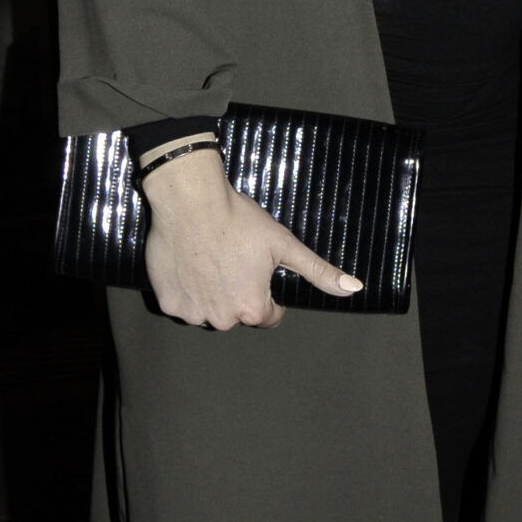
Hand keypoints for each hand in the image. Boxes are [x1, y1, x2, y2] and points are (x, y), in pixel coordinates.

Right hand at [140, 143, 362, 328]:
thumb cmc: (239, 221)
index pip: (269, 316)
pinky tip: (192, 263)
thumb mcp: (284, 245)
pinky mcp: (168, 302)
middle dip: (239, 293)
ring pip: (210, 310)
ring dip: (212, 293)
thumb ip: (318, 272)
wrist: (190, 201)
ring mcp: (192, 313)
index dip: (268, 293)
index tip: (259, 270)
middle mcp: (223, 319)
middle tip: (233, 259)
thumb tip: (353, 288)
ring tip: (212, 259)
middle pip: (238, 314)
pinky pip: (184, 304)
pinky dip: (188, 289)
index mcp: (253, 309)